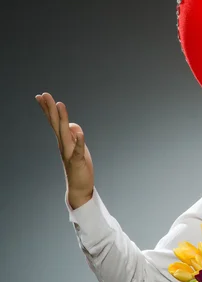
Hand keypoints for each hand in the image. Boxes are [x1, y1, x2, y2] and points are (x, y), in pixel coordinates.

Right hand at [35, 92, 94, 208]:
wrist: (79, 187)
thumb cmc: (79, 165)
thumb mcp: (78, 146)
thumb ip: (74, 135)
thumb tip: (74, 125)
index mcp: (63, 140)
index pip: (54, 121)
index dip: (48, 108)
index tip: (41, 95)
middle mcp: (63, 144)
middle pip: (56, 123)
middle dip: (50, 108)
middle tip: (44, 94)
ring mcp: (69, 152)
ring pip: (65, 133)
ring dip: (63, 119)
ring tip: (60, 105)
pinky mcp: (78, 160)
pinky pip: (78, 149)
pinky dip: (79, 141)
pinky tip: (80, 133)